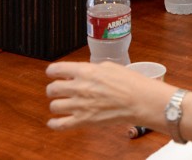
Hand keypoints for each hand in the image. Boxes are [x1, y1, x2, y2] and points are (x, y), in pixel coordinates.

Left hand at [45, 61, 173, 130]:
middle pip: (52, 89)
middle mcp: (79, 87)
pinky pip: (60, 125)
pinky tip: (53, 122)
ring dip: (56, 104)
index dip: (52, 71)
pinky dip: (54, 124)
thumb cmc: (129, 82)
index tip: (53, 73)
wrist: (139, 100)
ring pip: (54, 106)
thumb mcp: (109, 66)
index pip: (56, 69)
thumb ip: (91, 69)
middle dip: (53, 89)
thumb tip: (82, 72)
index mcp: (85, 71)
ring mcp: (80, 105)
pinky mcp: (84, 121)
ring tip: (62, 104)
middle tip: (58, 90)